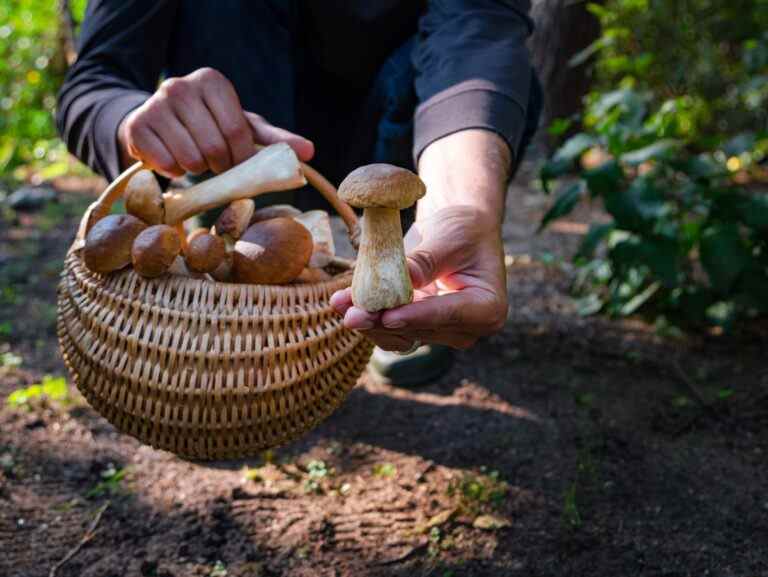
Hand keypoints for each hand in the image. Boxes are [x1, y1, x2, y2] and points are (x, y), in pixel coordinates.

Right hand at [117, 67, 313, 176]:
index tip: (238, 162)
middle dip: (220, 165)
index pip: (237, 131)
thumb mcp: (243, 128)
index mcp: (212, 81)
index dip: (241, 157)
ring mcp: (155, 104)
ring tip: (195, 158)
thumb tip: (310, 152)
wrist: (159, 124)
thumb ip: (275, 140)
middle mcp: (180, 86)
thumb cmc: (210, 126)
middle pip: (214, 147)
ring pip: (190, 159)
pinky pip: (165, 164)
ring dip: (197, 169)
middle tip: (215, 162)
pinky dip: (173, 171)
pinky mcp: (136, 127)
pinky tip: (173, 159)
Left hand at [330, 206, 507, 350]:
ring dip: (368, 322)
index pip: (447, 315)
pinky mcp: (418, 329)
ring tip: (340, 304)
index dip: (414, 317)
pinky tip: (343, 302)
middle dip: (381, 321)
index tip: (386, 317)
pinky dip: (368, 317)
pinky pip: (390, 330)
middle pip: (419, 331)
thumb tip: (397, 282)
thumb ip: (424, 263)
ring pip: (399, 336)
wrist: (458, 230)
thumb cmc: (463, 229)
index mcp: (488, 308)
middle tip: (351, 313)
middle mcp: (467, 329)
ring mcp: (441, 332)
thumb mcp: (448, 238)